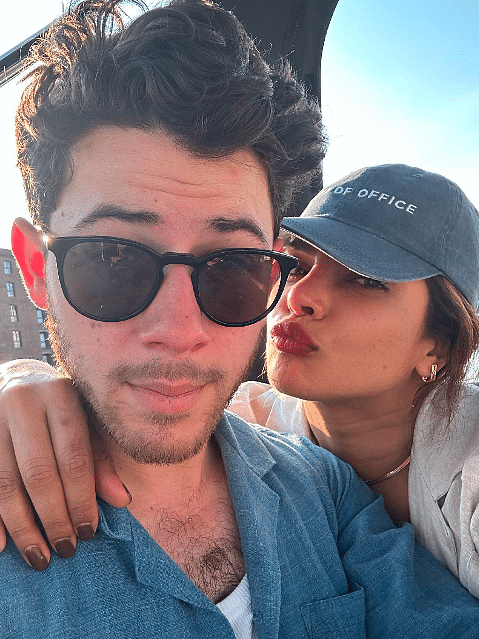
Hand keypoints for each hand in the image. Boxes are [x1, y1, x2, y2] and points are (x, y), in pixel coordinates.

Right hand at [0, 359, 129, 569]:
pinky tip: (2, 545)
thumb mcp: (86, 422)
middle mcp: (24, 404)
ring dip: (23, 526)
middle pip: (39, 473)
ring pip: (6, 483)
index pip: (74, 456)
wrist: (17, 379)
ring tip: (39, 556)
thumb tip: (121, 500)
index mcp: (61, 396)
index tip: (88, 531)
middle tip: (65, 548)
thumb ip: (101, 459)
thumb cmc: (60, 407)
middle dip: (53, 517)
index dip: (81, 498)